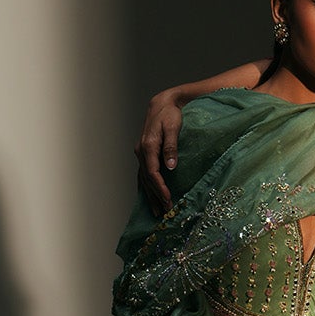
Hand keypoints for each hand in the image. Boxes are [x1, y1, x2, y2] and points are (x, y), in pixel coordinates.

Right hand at [134, 90, 182, 213]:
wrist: (162, 103)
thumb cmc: (170, 114)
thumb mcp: (173, 127)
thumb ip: (171, 147)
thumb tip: (171, 166)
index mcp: (148, 146)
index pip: (153, 173)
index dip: (160, 188)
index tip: (167, 199)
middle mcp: (141, 151)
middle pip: (147, 179)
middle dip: (155, 196)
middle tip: (165, 212)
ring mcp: (141, 153)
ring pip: (143, 178)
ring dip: (149, 195)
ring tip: (156, 211)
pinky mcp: (144, 153)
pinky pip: (142, 174)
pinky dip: (145, 187)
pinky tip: (148, 197)